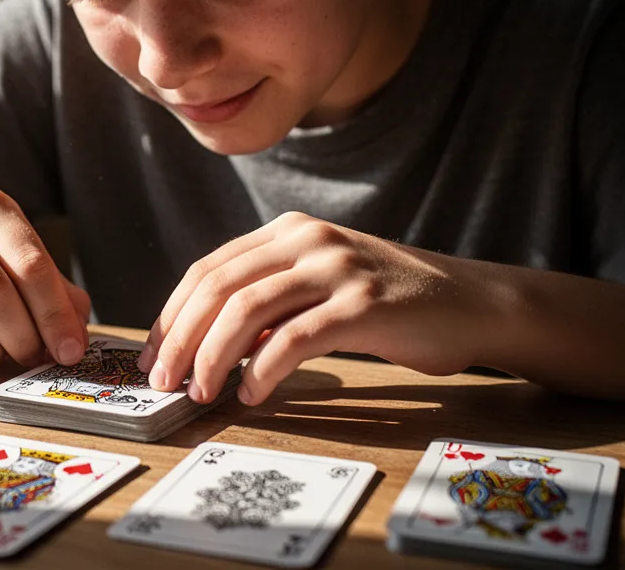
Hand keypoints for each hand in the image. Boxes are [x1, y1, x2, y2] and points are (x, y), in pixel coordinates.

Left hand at [138, 212, 485, 405]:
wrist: (471, 302)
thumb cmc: (389, 303)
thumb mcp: (320, 288)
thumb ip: (270, 305)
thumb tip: (208, 346)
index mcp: (288, 231)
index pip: (209, 269)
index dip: (172, 314)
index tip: (152, 354)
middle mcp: (307, 239)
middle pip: (219, 287)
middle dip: (180, 339)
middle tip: (161, 381)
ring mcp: (337, 267)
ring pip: (248, 309)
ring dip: (213, 357)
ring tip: (200, 392)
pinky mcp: (365, 304)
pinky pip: (295, 338)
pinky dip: (264, 369)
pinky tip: (252, 393)